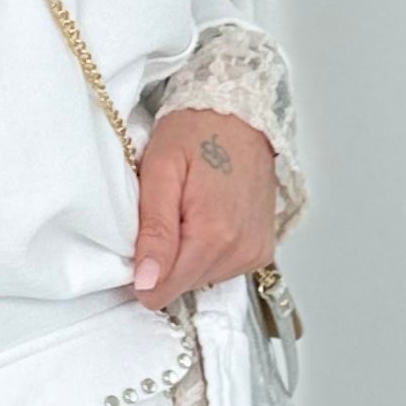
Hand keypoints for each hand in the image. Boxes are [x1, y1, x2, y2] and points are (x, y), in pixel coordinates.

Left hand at [132, 109, 277, 313]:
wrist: (241, 113)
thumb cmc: (197, 132)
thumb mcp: (160, 171)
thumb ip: (153, 231)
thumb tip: (146, 283)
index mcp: (212, 236)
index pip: (161, 292)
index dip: (144, 270)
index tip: (144, 236)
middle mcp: (239, 251)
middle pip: (180, 287)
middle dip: (167, 257)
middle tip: (171, 212)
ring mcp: (254, 253)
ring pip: (200, 280)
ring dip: (188, 252)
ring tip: (192, 210)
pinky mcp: (261, 251)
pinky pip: (222, 270)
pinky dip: (209, 250)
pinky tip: (211, 218)